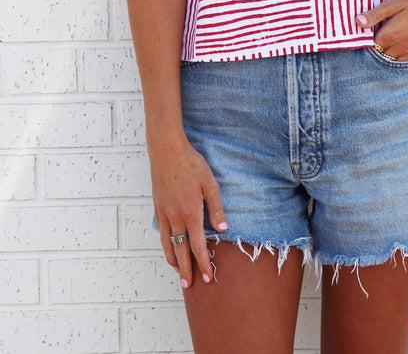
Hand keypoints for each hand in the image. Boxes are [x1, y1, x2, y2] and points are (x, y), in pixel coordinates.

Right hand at [150, 137, 228, 288]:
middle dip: (186, 269)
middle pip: (180, 251)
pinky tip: (168, 247)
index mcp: (191, 214)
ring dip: (173, 260)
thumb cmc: (191, 164)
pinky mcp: (157, 207)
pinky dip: (165, 245)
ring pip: (167, 244)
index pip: (198, 246)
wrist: (166, 151)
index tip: (208, 277)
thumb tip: (223, 228)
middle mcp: (175, 218)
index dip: (203, 263)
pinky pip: (161, 233)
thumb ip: (216, 208)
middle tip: (190, 285)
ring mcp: (163, 214)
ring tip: (178, 272)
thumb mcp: (210, 184)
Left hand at [355, 0, 407, 60]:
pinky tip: (406, 37)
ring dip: (390, 47)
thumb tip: (357, 22)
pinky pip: (405, 58)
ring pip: (393, 56)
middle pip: (381, 50)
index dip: (372, 31)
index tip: (377, 21)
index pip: (371, 41)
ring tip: (397, 29)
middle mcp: (400, 48)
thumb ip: (376, 14)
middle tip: (387, 23)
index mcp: (391, 35)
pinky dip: (401, 51)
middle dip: (381, 40)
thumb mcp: (396, 2)